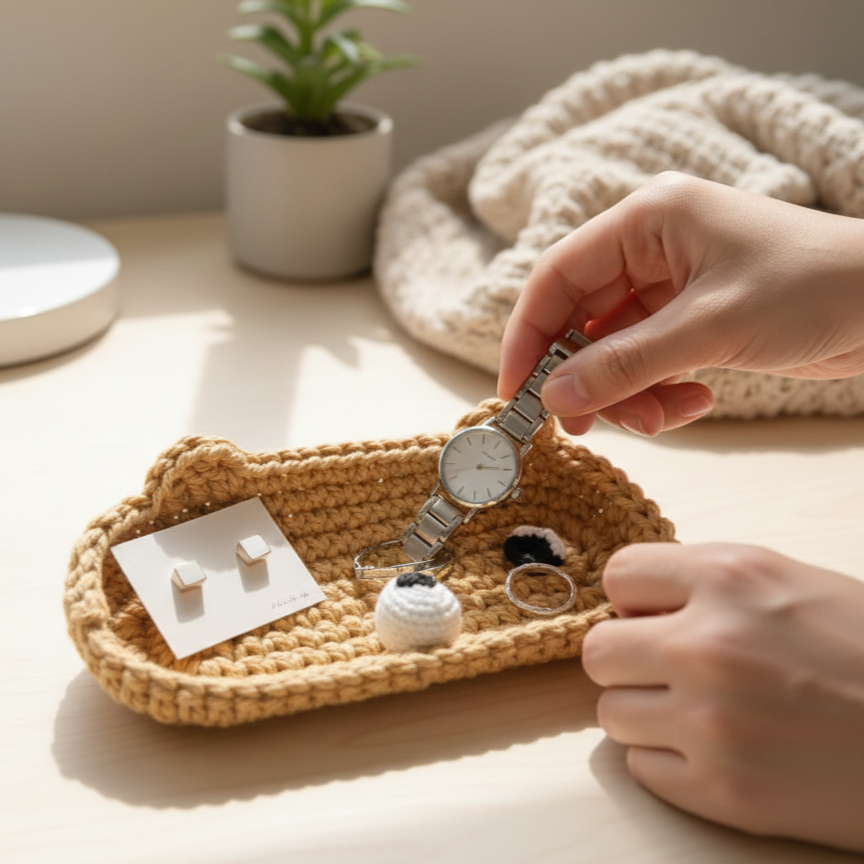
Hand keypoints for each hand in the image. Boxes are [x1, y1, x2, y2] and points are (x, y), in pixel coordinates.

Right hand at [498, 172, 863, 434]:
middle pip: (580, 318)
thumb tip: (554, 398)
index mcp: (646, 220)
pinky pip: (647, 362)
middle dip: (583, 376)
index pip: (556, 277)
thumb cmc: (815, 287)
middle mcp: (650, 247)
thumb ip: (624, 364)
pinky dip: (658, 392)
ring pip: (612, 349)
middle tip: (583, 426)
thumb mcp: (709, 328)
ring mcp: (671, 285)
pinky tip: (694, 403)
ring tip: (661, 418)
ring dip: (626, 392)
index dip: (527, 337)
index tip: (516, 393)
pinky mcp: (691, 318)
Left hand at [582, 542, 863, 850]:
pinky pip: (641, 767)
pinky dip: (668, 760)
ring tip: (699, 711)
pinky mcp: (722, 793)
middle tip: (668, 668)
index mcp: (729, 578)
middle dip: (628, 658)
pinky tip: (716, 751)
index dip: (635, 598)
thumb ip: (704, 583)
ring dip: (645, 711)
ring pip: (611, 712)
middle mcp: (709, 646)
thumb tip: (634, 604)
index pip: (618, 575)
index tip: (656, 615)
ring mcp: (712, 724)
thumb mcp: (788, 582)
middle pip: (599, 650)